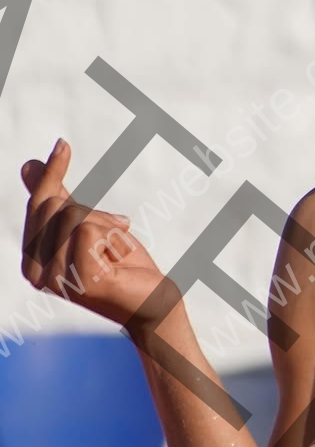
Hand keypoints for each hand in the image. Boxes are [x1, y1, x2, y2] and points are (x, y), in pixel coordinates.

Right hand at [21, 139, 168, 329]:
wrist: (153, 302)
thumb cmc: (122, 266)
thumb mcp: (87, 226)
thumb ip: (58, 200)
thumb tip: (28, 165)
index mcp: (31, 264)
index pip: (38, 204)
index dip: (53, 174)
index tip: (63, 144)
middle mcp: (36, 276)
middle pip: (55, 206)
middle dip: (92, 213)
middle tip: (113, 237)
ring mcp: (56, 281)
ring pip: (73, 216)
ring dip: (106, 228)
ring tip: (116, 252)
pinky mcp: (80, 281)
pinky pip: (89, 230)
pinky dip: (113, 237)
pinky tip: (119, 261)